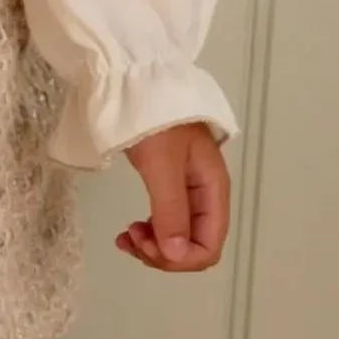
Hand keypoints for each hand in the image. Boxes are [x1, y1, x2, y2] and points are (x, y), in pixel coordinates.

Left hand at [114, 120, 229, 271]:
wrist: (137, 80)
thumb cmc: (153, 119)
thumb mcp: (162, 164)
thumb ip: (171, 210)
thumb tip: (177, 256)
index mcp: (212, 188)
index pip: (209, 245)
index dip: (180, 258)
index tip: (147, 246)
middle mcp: (205, 193)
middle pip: (195, 245)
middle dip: (165, 253)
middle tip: (131, 240)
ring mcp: (187, 188)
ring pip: (179, 236)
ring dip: (155, 245)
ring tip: (126, 238)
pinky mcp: (168, 182)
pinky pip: (166, 221)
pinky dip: (150, 232)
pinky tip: (131, 230)